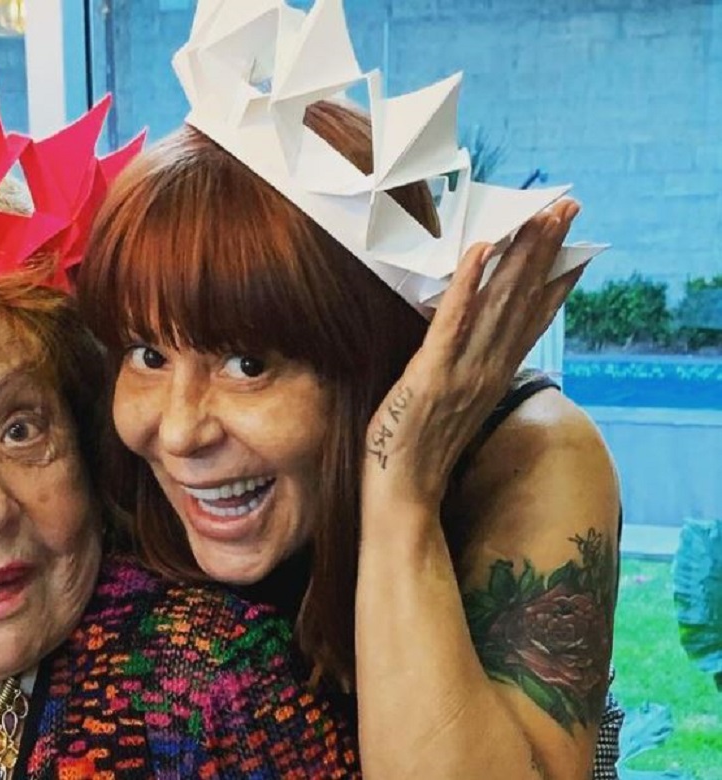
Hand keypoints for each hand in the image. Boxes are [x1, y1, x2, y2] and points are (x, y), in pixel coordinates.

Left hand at [361, 200, 582, 509]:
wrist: (402, 493)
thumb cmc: (418, 448)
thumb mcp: (454, 402)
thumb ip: (468, 368)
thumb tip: (471, 337)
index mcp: (494, 374)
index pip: (534, 318)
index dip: (556, 278)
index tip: (576, 243)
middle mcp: (488, 369)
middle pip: (524, 299)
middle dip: (544, 250)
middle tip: (565, 208)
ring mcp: (463, 372)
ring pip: (498, 303)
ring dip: (518, 255)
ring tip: (535, 217)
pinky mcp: (431, 375)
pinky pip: (452, 323)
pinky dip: (468, 285)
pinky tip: (480, 250)